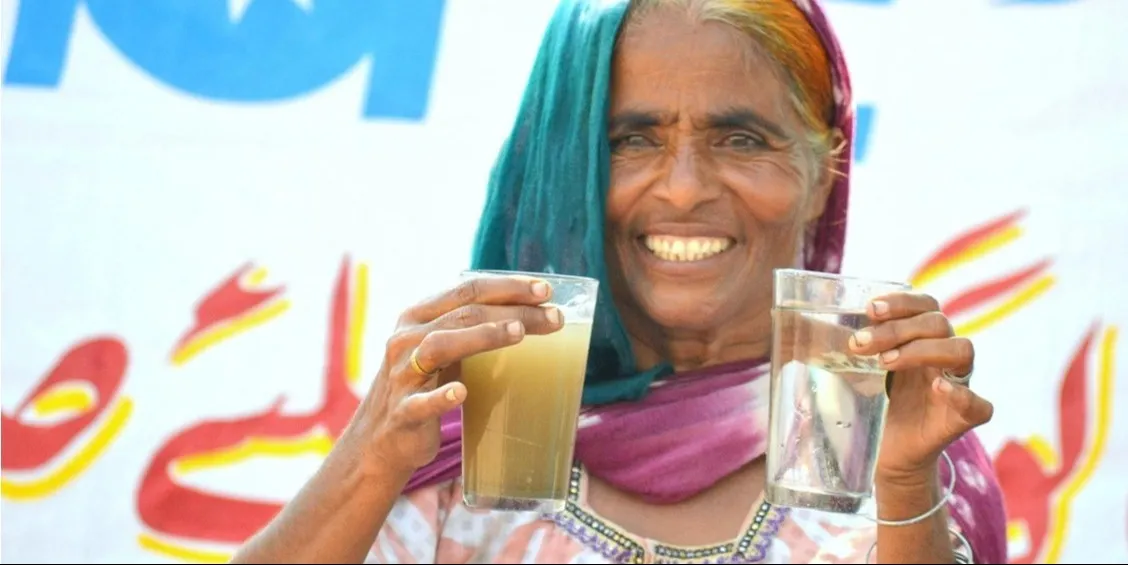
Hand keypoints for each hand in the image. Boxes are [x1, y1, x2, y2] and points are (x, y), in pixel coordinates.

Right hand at [344, 275, 563, 478]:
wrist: (381, 438)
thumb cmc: (422, 386)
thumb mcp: (441, 349)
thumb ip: (470, 328)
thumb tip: (531, 315)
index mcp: (418, 316)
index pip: (467, 289)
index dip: (508, 286)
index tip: (546, 290)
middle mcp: (407, 339)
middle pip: (463, 314)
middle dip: (512, 311)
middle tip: (553, 316)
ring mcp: (402, 376)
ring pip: (440, 346)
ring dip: (481, 337)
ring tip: (518, 333)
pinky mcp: (403, 414)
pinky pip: (421, 403)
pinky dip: (441, 397)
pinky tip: (462, 393)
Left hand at [848, 292, 993, 483]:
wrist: (886, 453)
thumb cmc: (874, 405)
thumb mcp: (854, 372)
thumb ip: (842, 348)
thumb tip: (799, 323)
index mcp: (922, 338)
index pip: (925, 305)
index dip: (901, 301)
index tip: (868, 309)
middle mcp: (943, 356)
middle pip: (938, 323)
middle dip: (897, 328)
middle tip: (860, 344)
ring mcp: (958, 384)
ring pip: (962, 350)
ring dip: (923, 350)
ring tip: (886, 362)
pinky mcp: (965, 418)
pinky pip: (980, 403)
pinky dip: (961, 393)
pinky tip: (938, 387)